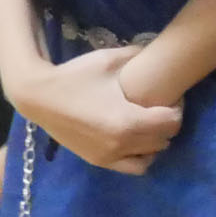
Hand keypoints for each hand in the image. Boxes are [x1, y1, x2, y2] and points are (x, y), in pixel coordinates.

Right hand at [4, 46, 180, 174]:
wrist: (38, 97)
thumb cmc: (75, 76)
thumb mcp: (110, 60)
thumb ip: (140, 55)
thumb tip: (160, 49)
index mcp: (128, 122)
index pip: (172, 122)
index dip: (176, 108)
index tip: (170, 97)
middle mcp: (121, 145)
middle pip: (164, 140)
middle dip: (167, 124)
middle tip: (161, 108)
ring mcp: (109, 157)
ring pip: (151, 157)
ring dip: (155, 142)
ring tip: (148, 124)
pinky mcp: (98, 161)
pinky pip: (132, 167)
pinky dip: (140, 156)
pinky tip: (135, 139)